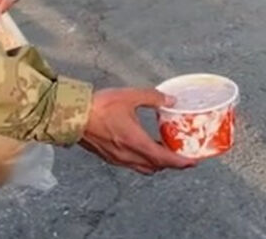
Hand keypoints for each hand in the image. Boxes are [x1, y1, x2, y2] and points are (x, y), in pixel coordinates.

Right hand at [79, 88, 196, 174]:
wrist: (72, 116)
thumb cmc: (99, 107)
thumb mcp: (130, 96)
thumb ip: (153, 97)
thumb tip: (170, 100)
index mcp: (136, 143)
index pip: (165, 159)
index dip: (181, 162)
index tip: (193, 162)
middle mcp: (128, 156)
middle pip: (156, 167)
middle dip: (171, 163)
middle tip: (183, 156)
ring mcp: (117, 159)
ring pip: (143, 168)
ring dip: (156, 163)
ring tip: (164, 151)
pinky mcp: (109, 157)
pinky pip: (131, 164)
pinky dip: (143, 160)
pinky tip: (143, 147)